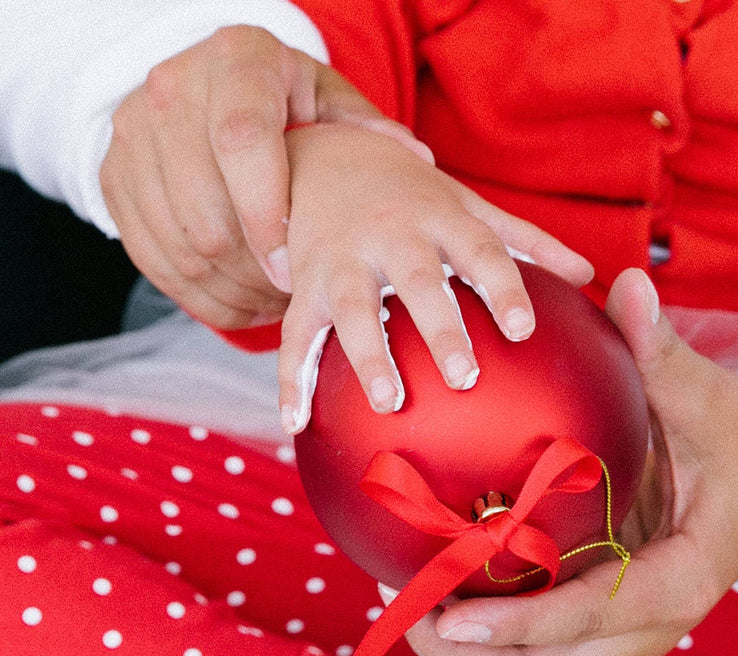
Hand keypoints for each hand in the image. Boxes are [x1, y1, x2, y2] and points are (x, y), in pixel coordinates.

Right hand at [101, 25, 422, 330]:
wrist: (203, 90)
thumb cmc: (284, 102)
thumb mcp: (326, 100)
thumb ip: (364, 130)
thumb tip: (414, 160)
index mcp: (236, 61)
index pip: (241, 141)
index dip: (267, 216)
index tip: (295, 270)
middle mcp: (172, 90)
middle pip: (207, 210)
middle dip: (257, 270)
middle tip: (297, 293)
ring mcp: (133, 136)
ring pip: (182, 246)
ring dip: (235, 290)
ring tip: (278, 301)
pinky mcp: (113, 180)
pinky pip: (156, 264)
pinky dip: (205, 298)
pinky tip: (246, 303)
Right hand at [278, 122, 592, 426]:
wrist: (323, 154)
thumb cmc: (414, 195)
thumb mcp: (469, 207)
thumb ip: (526, 242)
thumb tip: (589, 276)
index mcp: (440, 218)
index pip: (481, 251)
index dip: (502, 288)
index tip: (523, 330)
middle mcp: (391, 236)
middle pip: (418, 281)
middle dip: (439, 326)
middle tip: (465, 377)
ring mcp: (341, 259)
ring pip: (352, 308)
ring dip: (368, 355)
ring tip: (390, 402)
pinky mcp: (303, 285)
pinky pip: (293, 334)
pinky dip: (291, 379)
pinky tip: (297, 425)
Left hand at [395, 268, 737, 655]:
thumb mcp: (711, 397)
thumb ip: (664, 353)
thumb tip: (630, 283)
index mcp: (682, 579)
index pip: (592, 616)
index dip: (521, 625)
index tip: (450, 621)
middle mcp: (654, 622)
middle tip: (407, 616)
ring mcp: (630, 628)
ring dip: (473, 655)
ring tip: (411, 605)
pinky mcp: (611, 617)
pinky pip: (544, 642)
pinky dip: (494, 629)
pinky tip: (447, 585)